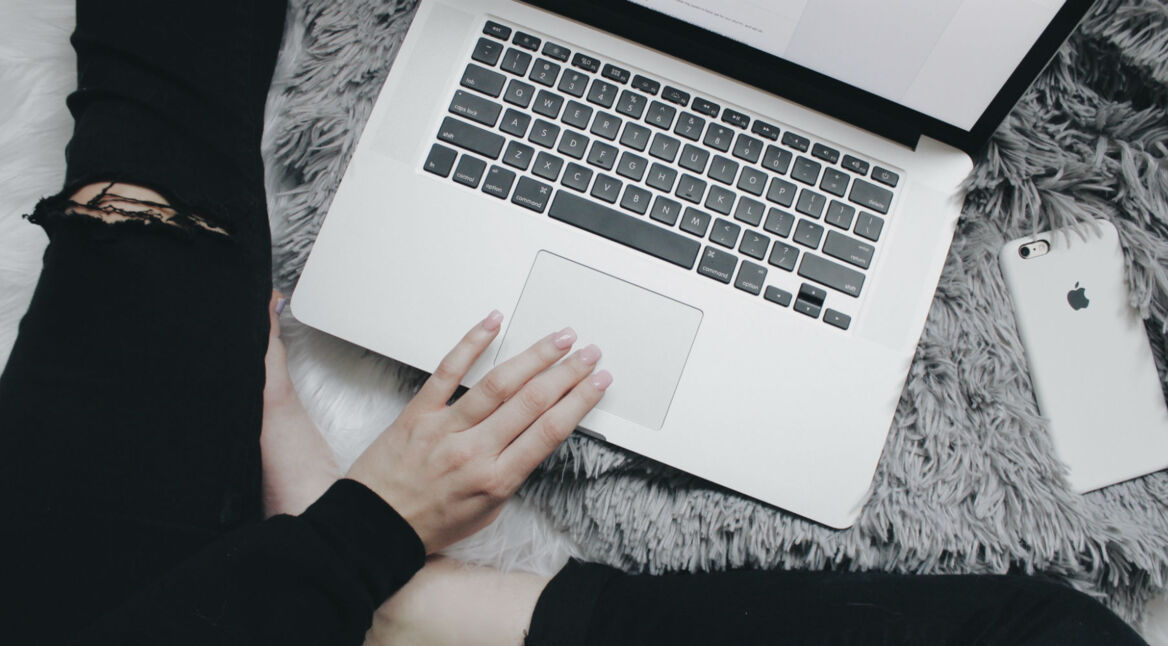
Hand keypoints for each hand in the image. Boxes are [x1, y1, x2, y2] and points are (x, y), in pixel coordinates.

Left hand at [346, 311, 611, 552]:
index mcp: (496, 479)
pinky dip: (472, 343)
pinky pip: (447, 371)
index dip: (579, 401)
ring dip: (534, 356)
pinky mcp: (418, 413)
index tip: (598, 382)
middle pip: (531, 401)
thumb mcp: (487, 511)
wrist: (375, 526)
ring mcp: (445, 428)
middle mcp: (474, 451)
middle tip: (588, 353)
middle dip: (567, 373)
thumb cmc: (430, 522)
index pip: (549, 431)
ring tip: (559, 338)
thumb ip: (512, 474)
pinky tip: (492, 323)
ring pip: (498, 383)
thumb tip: (537, 437)